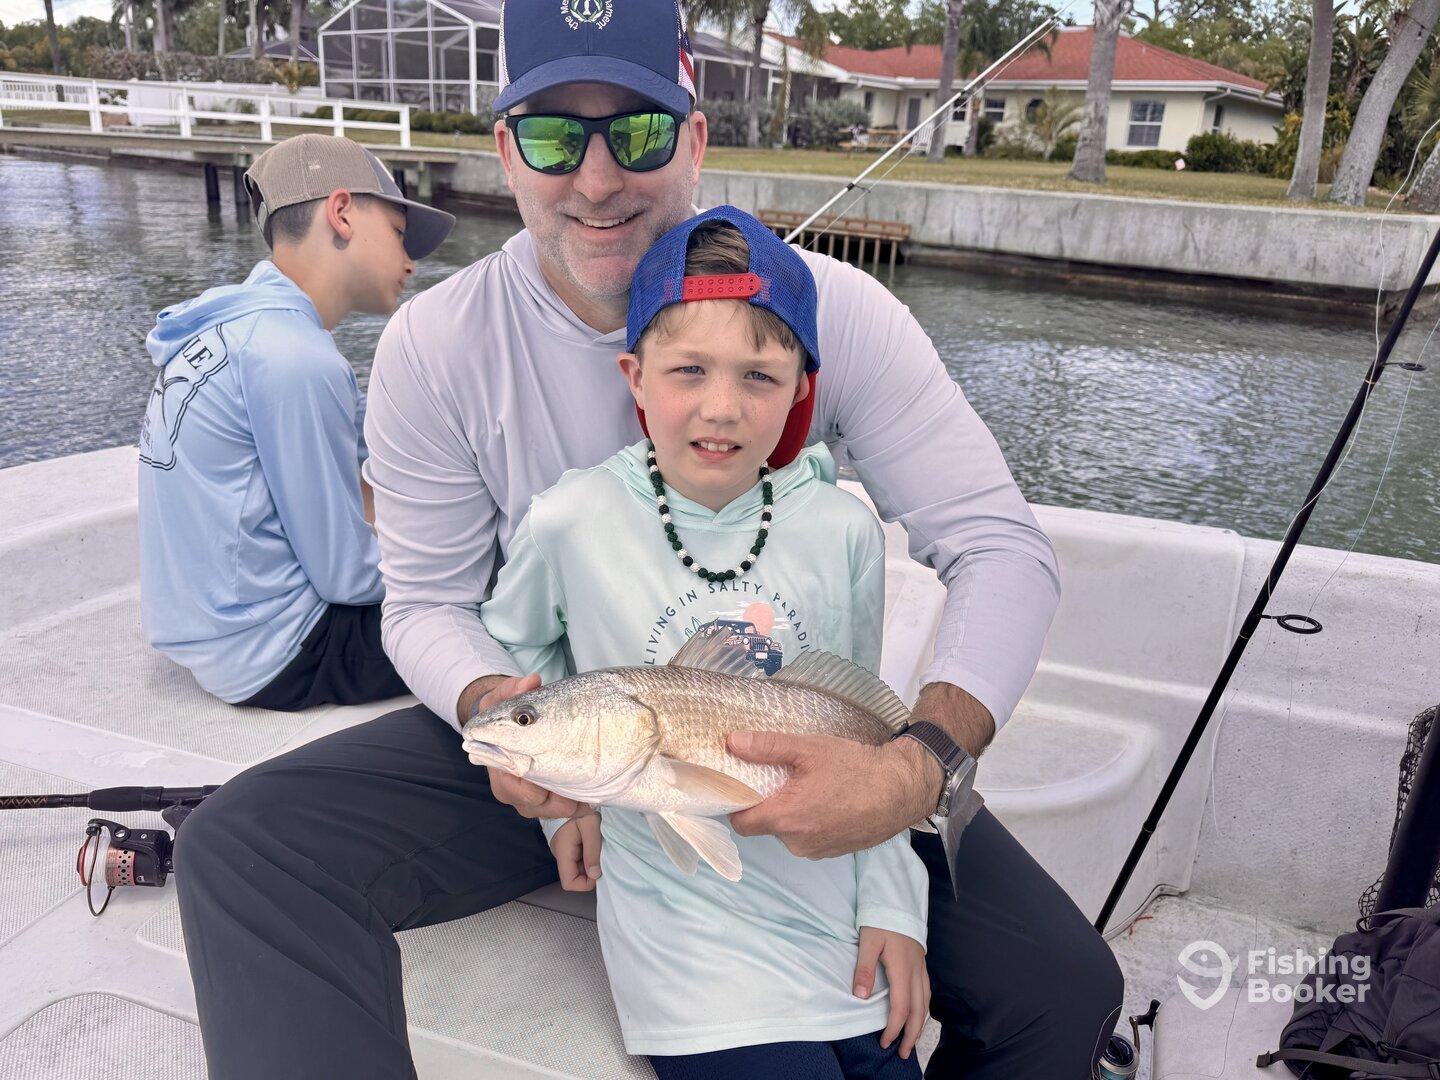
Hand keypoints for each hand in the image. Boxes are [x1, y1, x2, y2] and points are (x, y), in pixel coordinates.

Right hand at [463, 672, 585, 819]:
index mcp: (497, 766)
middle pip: (534, 806)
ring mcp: (525, 797)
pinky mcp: (540, 799)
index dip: (534, 788)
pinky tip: (590, 798)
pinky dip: (573, 805)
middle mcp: (508, 787)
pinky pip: (557, 810)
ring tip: (591, 797)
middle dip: (558, 802)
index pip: (512, 788)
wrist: (506, 722)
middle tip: (583, 794)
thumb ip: (516, 688)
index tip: (557, 780)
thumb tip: (531, 681)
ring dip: (569, 805)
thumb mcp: (506, 695)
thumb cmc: (505, 710)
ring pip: (547, 812)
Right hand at [549, 808, 601, 891]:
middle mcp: (558, 854)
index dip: (585, 883)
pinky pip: (579, 864)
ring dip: (590, 866)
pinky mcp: (568, 849)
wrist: (581, 797)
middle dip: (589, 873)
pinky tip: (594, 848)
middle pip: (573, 879)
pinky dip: (588, 860)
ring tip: (597, 849)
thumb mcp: (592, 827)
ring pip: (577, 872)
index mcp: (562, 850)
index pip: (569, 882)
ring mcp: (562, 852)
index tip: (598, 869)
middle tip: (600, 856)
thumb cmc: (586, 809)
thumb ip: (592, 852)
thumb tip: (594, 875)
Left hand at [725, 732, 941, 857]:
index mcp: (786, 818)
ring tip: (809, 787)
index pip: (741, 823)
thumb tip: (732, 742)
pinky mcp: (835, 851)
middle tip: (781, 778)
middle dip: (768, 804)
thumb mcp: (808, 749)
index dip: (736, 804)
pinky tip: (827, 801)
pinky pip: (810, 838)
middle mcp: (798, 842)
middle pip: (765, 826)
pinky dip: (811, 822)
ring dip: (792, 814)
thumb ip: (767, 747)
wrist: (900, 789)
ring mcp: (817, 850)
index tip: (741, 785)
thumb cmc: (855, 768)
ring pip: (788, 833)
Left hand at [853, 927, 929, 1060]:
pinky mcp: (921, 963)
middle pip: (919, 1011)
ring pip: (926, 1003)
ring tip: (911, 1039)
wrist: (897, 901)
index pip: (901, 1008)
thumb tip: (860, 995)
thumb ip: (864, 968)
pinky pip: (927, 992)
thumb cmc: (881, 920)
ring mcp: (921, 968)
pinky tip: (918, 1013)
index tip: (884, 1042)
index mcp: (903, 969)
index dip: (894, 1028)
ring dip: (920, 1024)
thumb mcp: (867, 941)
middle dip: (912, 1035)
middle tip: (903, 1053)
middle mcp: (916, 972)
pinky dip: (923, 1009)